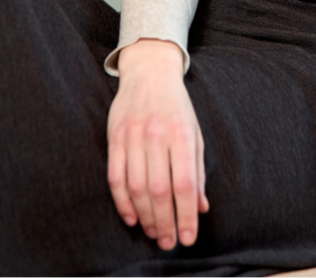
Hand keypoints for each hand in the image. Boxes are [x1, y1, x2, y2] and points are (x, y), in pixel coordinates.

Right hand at [107, 39, 208, 249]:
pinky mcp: (114, 137)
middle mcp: (156, 135)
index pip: (184, 183)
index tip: (188, 237)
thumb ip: (197, 171)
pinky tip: (132, 218)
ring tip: (153, 233)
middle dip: (165, 222)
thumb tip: (201, 208)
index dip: (186, 214)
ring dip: (145, 216)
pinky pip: (116, 177)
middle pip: (159, 190)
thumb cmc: (177, 107)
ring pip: (136, 188)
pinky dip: (123, 202)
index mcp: (182, 134)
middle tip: (169, 243)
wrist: (150, 72)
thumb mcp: (195, 133)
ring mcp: (133, 136)